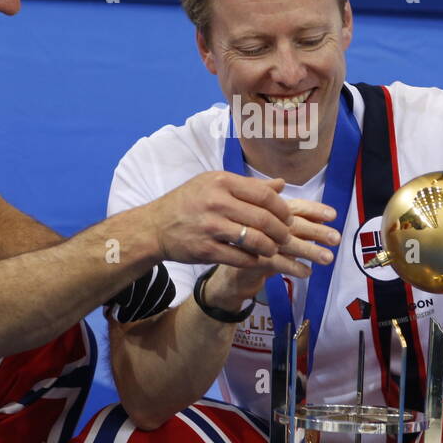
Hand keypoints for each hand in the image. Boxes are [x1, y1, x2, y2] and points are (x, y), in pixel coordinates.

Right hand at [144, 173, 332, 277]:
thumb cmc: (188, 202)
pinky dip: (254, 260)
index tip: (287, 217)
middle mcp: (216, 202)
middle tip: (285, 237)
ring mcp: (210, 227)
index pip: (264, 194)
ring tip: (273, 249)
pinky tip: (258, 259)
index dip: (281, 208)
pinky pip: (240, 258)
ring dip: (270, 248)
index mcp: (221, 182)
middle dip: (280, 231)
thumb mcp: (214, 184)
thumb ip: (248, 186)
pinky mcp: (206, 250)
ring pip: (254, 240)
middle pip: (263, 218)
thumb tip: (281, 184)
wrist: (155, 226)